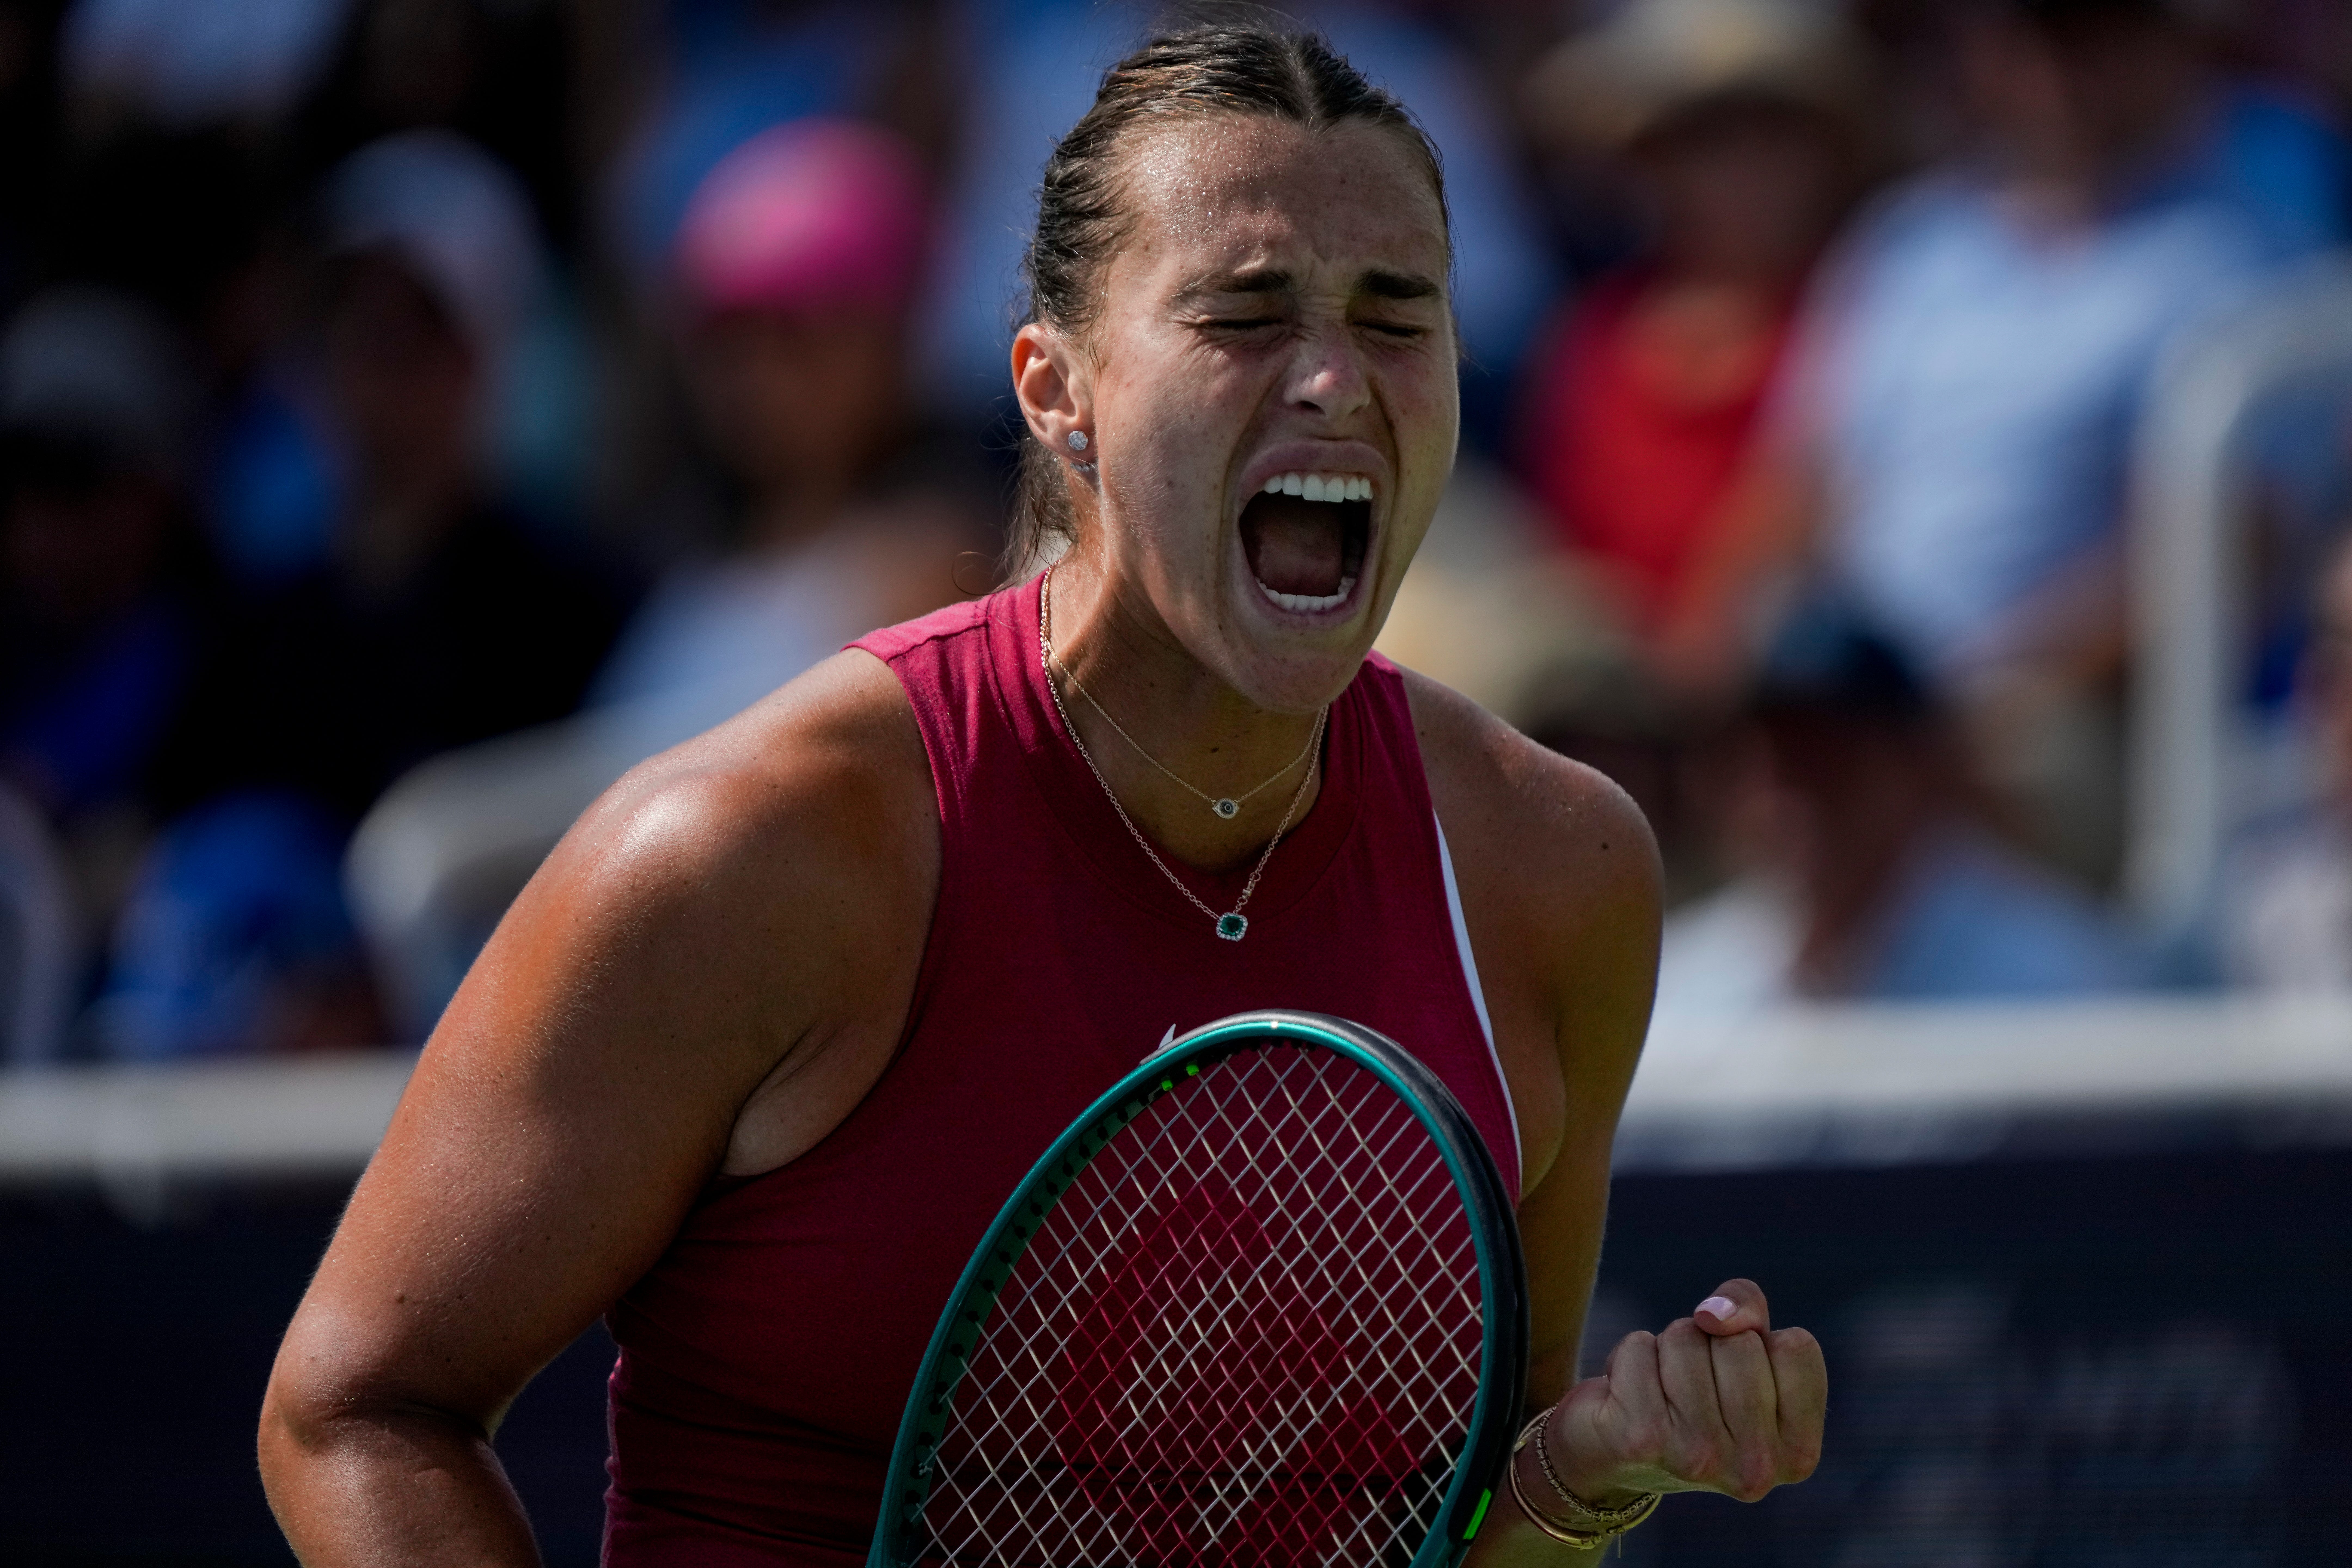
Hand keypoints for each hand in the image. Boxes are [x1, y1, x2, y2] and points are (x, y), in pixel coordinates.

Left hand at [1544, 1278, 1824, 1505]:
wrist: (1614, 1454)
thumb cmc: (1694, 1393)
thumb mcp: (1742, 1349)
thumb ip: (1749, 1309)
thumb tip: (1711, 1315)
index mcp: (1798, 1452)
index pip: (1797, 1347)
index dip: (1760, 1341)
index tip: (1736, 1377)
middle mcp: (1756, 1467)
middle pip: (1740, 1341)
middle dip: (1709, 1343)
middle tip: (1691, 1388)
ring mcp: (1699, 1457)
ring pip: (1686, 1338)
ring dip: (1666, 1348)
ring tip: (1659, 1391)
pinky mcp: (1641, 1439)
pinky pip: (1639, 1347)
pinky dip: (1627, 1356)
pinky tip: (1626, 1397)